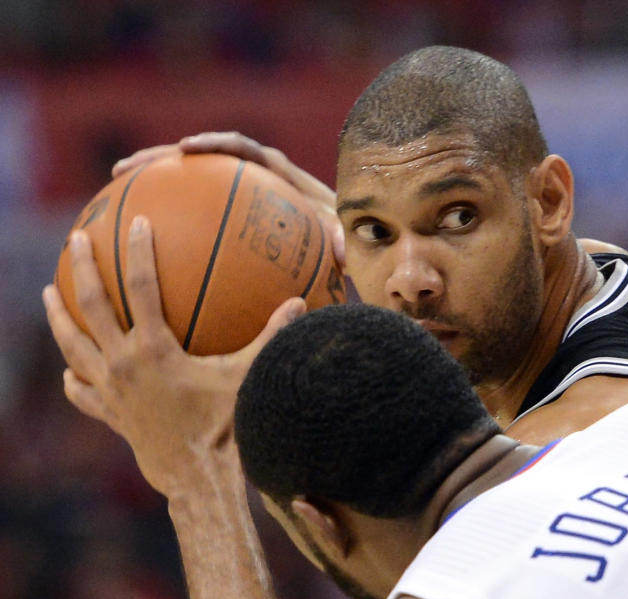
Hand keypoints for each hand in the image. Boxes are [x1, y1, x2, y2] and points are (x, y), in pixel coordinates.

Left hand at [42, 218, 302, 497]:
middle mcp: (123, 364)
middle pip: (91, 305)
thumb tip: (300, 304)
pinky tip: (70, 372)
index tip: (139, 222)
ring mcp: (111, 391)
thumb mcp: (248, 379)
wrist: (198, 479)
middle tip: (77, 239)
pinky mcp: (111, 416)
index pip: (140, 286)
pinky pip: (83, 394)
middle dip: (82, 268)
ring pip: (73, 346)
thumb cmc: (226, 429)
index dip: (139, 250)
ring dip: (59, 317)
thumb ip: (270, 339)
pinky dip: (74, 380)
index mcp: (154, 349)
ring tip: (48, 293)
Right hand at [114, 131, 343, 264]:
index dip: (215, 146)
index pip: (245, 151)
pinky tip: (136, 244)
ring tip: (116, 193)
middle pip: (202, 160)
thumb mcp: (346, 250)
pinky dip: (167, 224)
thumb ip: (343, 245)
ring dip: (153, 185)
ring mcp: (237, 200)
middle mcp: (255, 179)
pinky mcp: (229, 221)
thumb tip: (341, 249)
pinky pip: (193, 217)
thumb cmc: (342, 252)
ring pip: (189, 185)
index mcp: (281, 175)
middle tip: (126, 169)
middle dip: (162, 160)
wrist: (339, 258)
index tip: (187, 149)